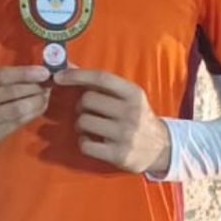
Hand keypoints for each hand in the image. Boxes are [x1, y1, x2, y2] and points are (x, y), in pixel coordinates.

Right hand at [0, 66, 51, 155]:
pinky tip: (37, 107)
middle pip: (13, 93)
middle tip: (49, 83)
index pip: (1, 76)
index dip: (26, 74)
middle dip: (35, 88)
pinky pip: (17, 123)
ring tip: (45, 95)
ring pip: (18, 110)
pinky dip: (31, 114)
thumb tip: (31, 72)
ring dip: (37, 102)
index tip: (44, 72)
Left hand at [53, 68, 170, 173]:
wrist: (161, 148)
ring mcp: (125, 134)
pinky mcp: (118, 154)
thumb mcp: (128, 97)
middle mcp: (131, 112)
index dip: (77, 75)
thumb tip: (69, 65)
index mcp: (134, 94)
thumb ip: (102, 83)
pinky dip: (84, 142)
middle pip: (88, 100)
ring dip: (81, 124)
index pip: (101, 77)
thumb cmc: (138, 117)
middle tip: (88, 111)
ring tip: (91, 127)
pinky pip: (85, 144)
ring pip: (83, 121)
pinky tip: (94, 142)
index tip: (59, 76)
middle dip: (81, 105)